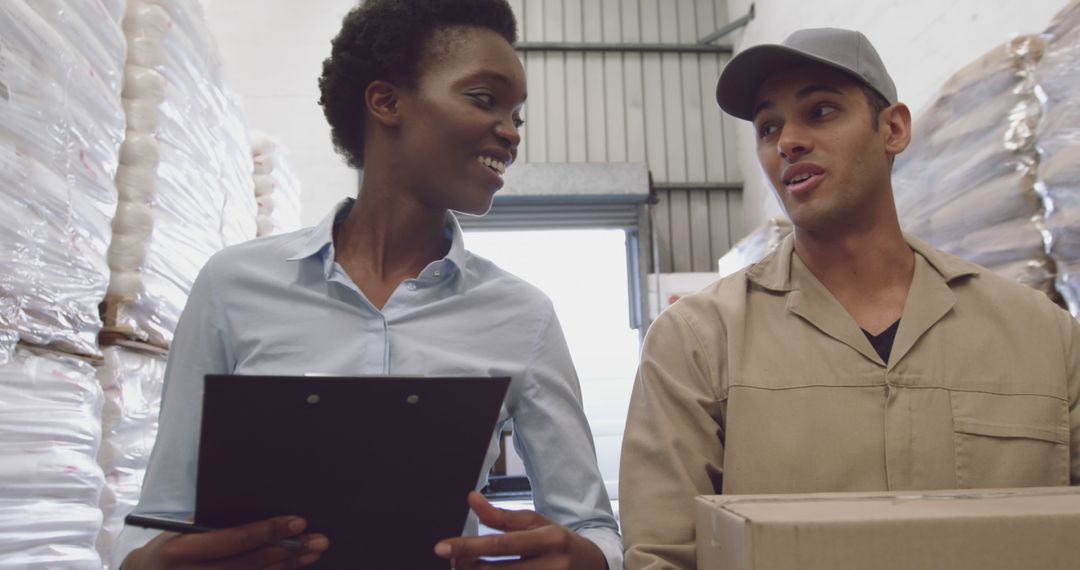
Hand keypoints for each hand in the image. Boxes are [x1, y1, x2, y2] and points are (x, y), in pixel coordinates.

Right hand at [123, 516, 328, 568]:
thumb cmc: (170, 547)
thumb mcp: (183, 531)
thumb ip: (216, 522)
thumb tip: (261, 505)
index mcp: (183, 550)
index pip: (236, 539)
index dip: (270, 530)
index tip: (298, 521)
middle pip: (251, 564)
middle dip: (289, 551)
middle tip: (318, 540)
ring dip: (287, 567)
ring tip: (311, 553)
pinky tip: (290, 568)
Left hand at [434, 492, 606, 569]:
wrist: (592, 567)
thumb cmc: (559, 542)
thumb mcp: (535, 523)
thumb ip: (501, 516)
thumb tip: (471, 499)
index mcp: (550, 540)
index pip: (501, 545)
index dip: (468, 546)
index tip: (441, 548)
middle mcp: (551, 568)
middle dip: (467, 566)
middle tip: (453, 559)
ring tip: (467, 567)